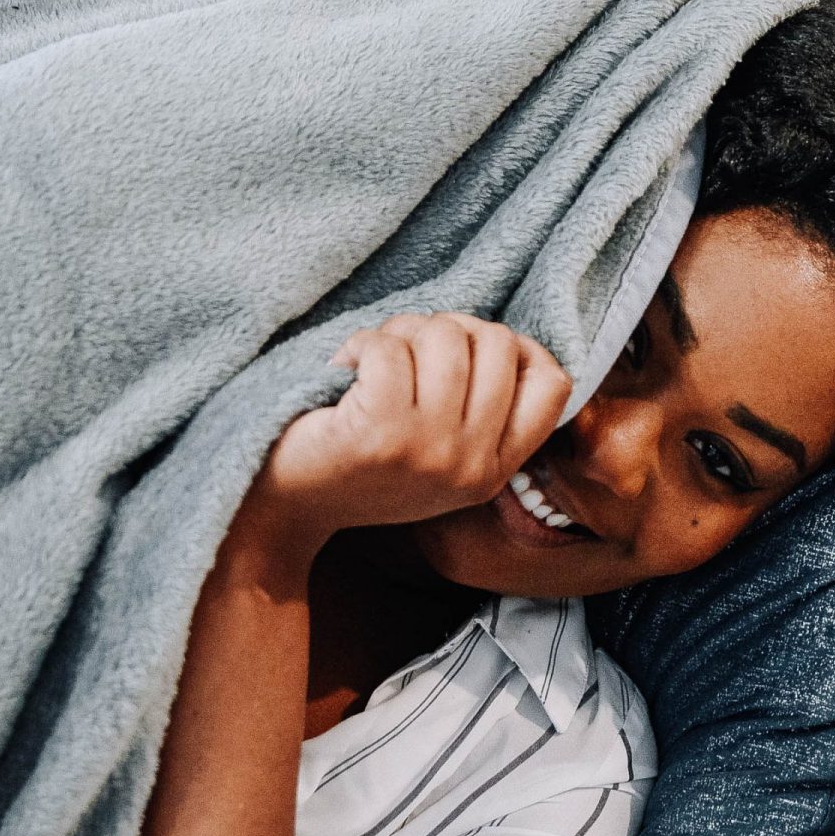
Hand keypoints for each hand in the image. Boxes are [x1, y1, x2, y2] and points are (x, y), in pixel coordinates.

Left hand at [241, 312, 571, 552]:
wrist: (282, 506)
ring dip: (400, 332)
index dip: (517, 348)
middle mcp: (471, 465)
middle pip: (497, 344)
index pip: (552, 384)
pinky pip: (390, 348)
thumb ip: (480, 409)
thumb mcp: (439, 451)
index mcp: (494, 471)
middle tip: (404, 353)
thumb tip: (505, 339)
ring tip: (370, 360)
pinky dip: (362, 344)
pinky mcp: (381, 435)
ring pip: (446, 337)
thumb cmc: (358, 462)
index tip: (466, 352)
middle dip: (447, 328)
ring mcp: (430, 452)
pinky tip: (343, 368)